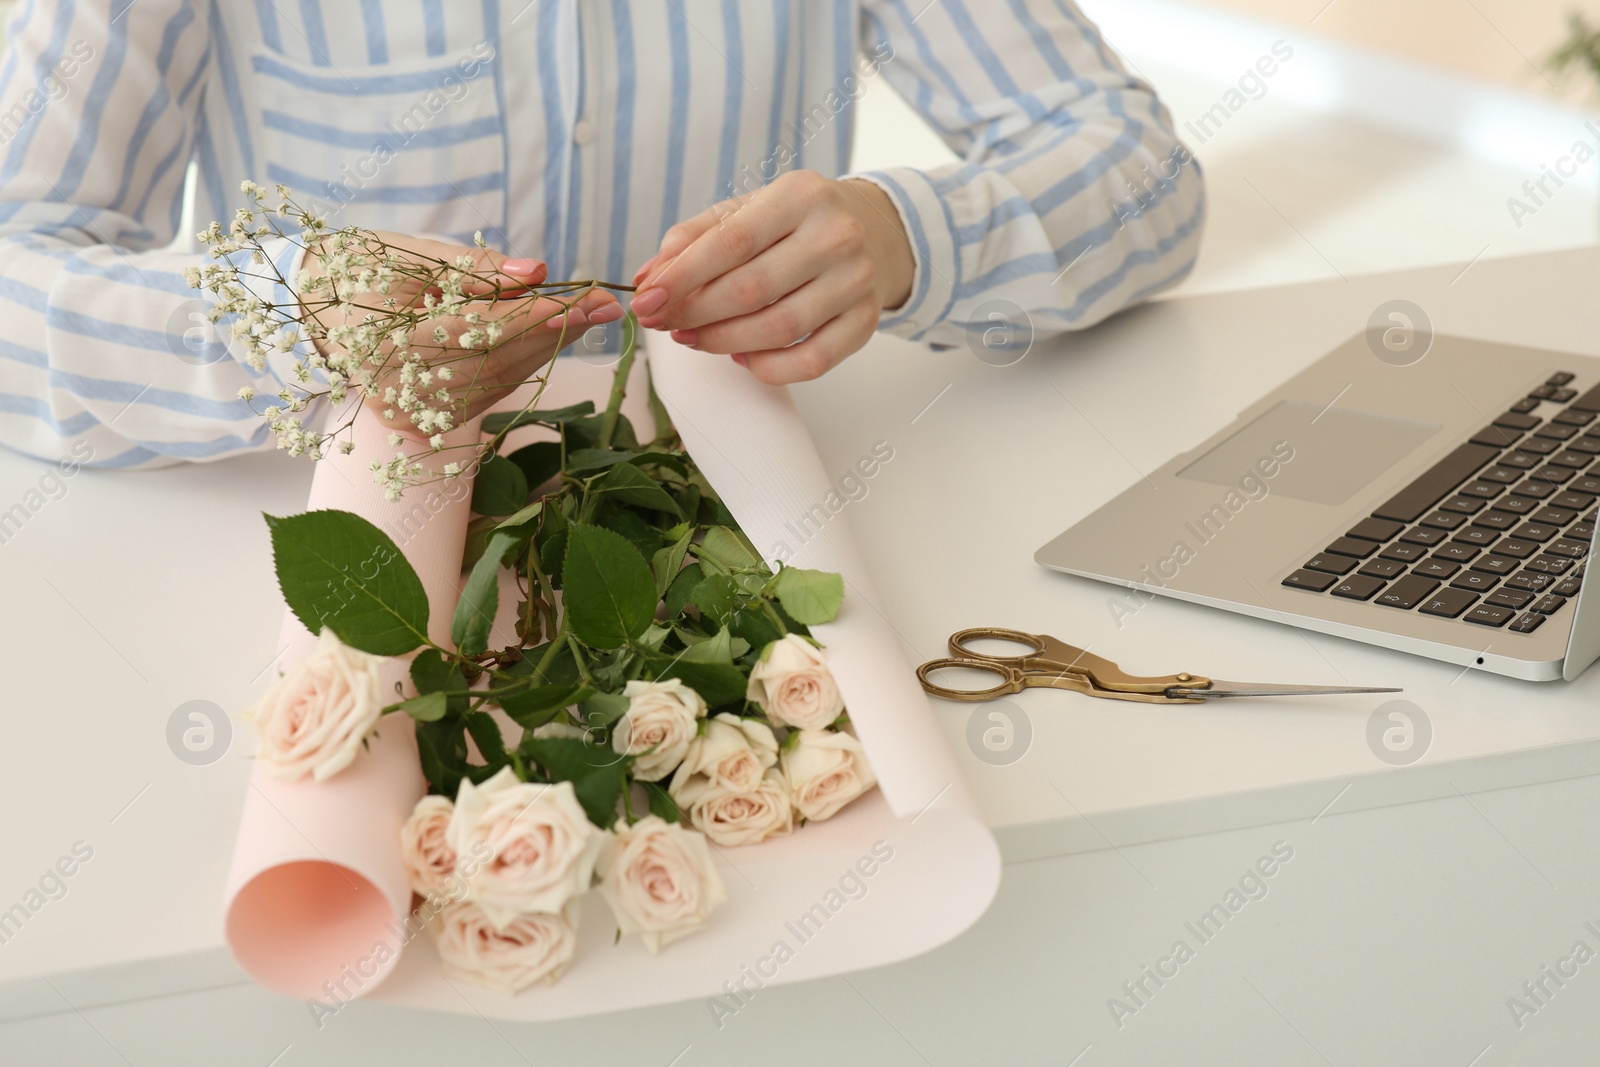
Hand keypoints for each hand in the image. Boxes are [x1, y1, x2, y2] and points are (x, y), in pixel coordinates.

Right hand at [300, 231, 621, 430]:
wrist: (316, 308)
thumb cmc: (362, 269)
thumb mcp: (411, 254)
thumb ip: (474, 267)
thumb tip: (537, 272)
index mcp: (385, 345)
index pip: (478, 331)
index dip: (536, 315)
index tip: (585, 298)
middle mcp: (400, 392)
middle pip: (496, 360)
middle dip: (555, 331)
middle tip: (604, 305)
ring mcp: (414, 414)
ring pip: (500, 379)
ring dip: (548, 348)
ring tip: (587, 316)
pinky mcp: (428, 422)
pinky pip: (489, 390)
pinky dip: (523, 362)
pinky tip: (550, 337)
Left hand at [629, 171, 913, 383]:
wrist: (873, 230)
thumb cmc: (795, 223)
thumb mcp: (747, 211)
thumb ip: (694, 239)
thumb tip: (648, 278)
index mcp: (801, 195)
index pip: (732, 242)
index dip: (683, 277)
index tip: (647, 300)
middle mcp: (836, 236)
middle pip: (751, 290)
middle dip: (695, 314)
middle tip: (663, 324)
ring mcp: (856, 281)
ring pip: (778, 329)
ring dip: (723, 341)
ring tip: (692, 339)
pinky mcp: (866, 322)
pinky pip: (812, 361)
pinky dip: (768, 368)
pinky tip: (741, 356)